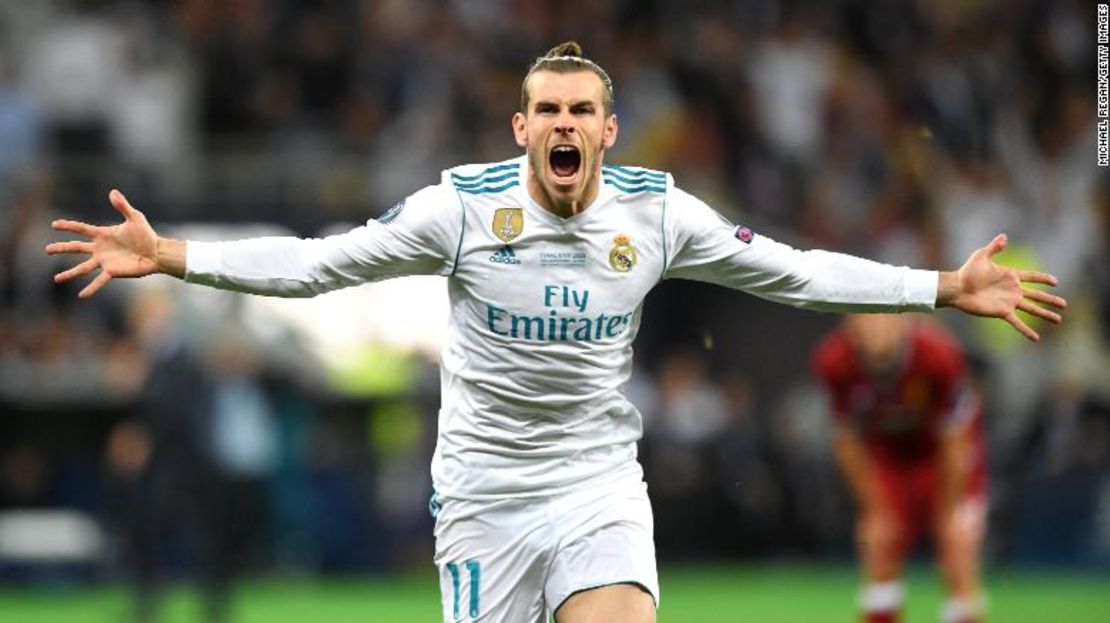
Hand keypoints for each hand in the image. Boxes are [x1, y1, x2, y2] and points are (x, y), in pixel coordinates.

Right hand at [45, 189, 161, 297]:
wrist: (156, 252)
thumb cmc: (146, 235)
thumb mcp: (135, 217)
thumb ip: (123, 206)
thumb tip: (112, 191)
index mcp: (103, 234)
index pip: (82, 229)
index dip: (68, 226)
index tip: (54, 225)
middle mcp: (100, 248)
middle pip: (76, 247)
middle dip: (61, 248)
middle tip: (46, 249)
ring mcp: (104, 261)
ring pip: (83, 267)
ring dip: (70, 273)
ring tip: (56, 278)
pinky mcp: (112, 271)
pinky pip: (99, 281)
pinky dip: (91, 288)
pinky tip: (81, 295)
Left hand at [938, 234, 1066, 340]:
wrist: (957, 288)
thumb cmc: (967, 271)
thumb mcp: (981, 255)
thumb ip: (994, 247)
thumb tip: (1004, 237)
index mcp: (1010, 276)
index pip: (1032, 277)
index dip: (1043, 279)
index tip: (1055, 282)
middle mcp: (1013, 290)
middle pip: (1037, 295)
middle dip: (1051, 300)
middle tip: (1064, 304)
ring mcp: (1009, 302)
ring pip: (1032, 309)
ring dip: (1045, 314)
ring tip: (1059, 320)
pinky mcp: (1002, 312)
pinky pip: (1017, 322)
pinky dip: (1026, 330)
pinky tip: (1036, 338)